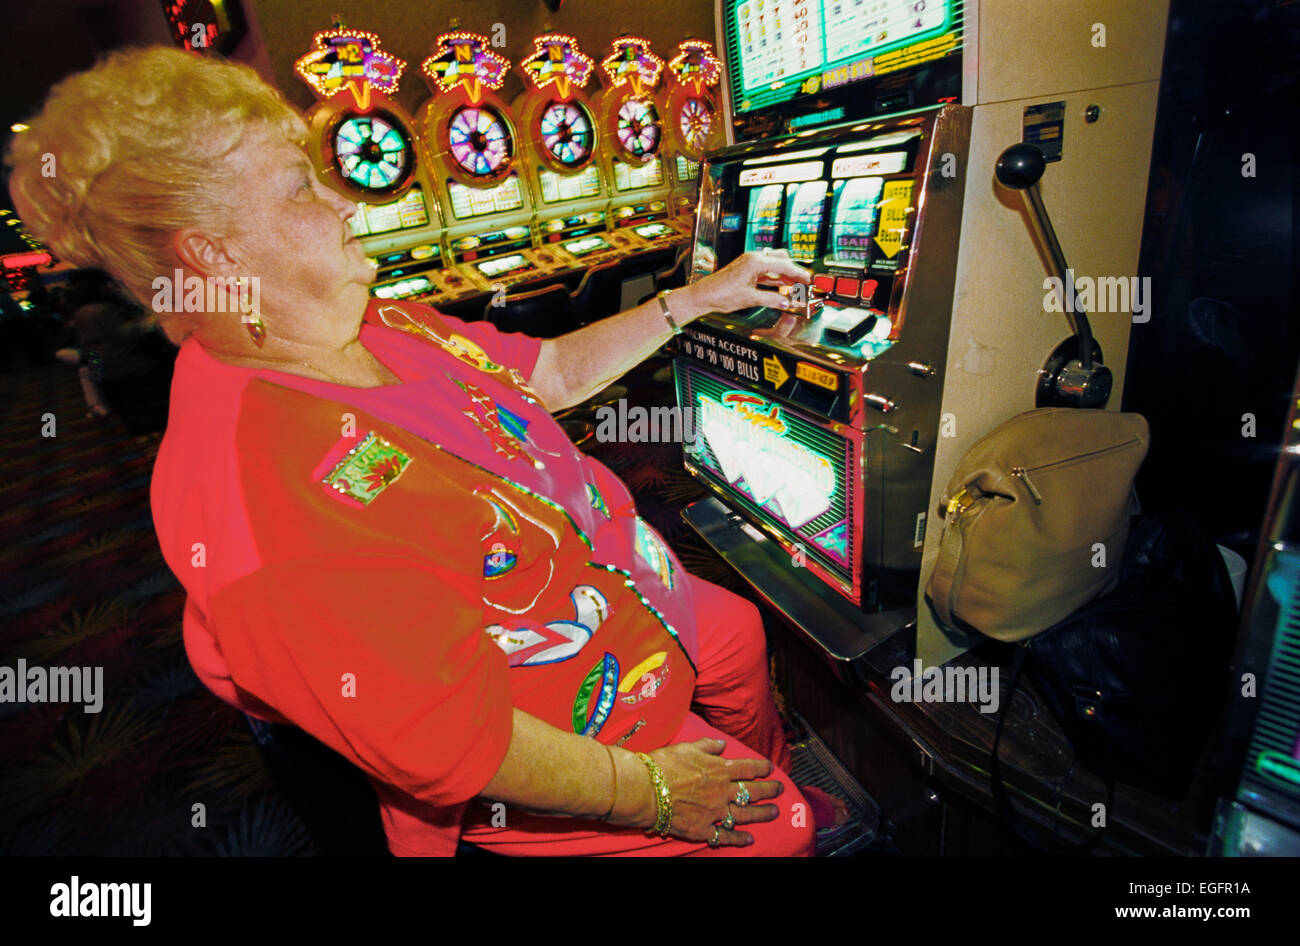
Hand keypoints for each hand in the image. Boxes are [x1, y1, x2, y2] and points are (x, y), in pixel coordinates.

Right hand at [647, 738, 782, 846]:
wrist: (645, 790)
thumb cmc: (663, 765)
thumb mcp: (686, 747)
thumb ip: (707, 747)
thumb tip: (722, 745)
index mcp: (719, 769)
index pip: (747, 768)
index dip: (761, 768)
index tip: (770, 768)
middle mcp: (722, 791)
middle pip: (752, 791)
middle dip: (769, 790)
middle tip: (780, 790)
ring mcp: (714, 812)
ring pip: (745, 814)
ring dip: (761, 814)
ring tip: (774, 812)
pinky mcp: (703, 829)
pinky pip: (726, 836)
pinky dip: (739, 838)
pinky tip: (749, 839)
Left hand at [680, 249, 811, 319]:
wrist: (702, 296)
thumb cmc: (720, 294)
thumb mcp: (749, 298)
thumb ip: (771, 299)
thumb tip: (787, 302)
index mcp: (755, 262)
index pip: (784, 265)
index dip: (799, 273)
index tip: (810, 280)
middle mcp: (753, 259)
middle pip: (781, 261)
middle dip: (794, 271)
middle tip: (805, 283)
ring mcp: (749, 264)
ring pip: (774, 266)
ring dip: (785, 275)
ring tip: (797, 286)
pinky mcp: (746, 271)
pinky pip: (766, 273)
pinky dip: (775, 279)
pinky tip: (782, 287)